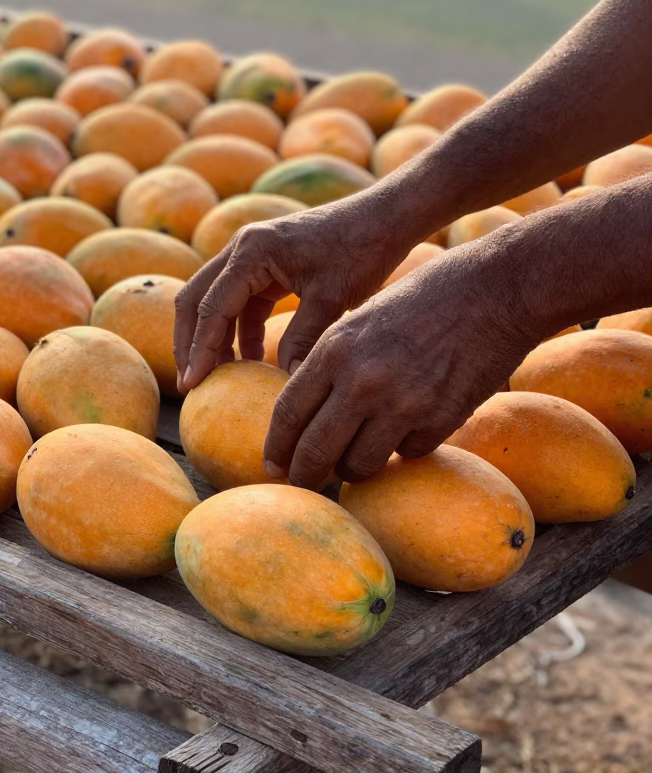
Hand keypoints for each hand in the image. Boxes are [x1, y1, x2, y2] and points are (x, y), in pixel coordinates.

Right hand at [175, 194, 407, 390]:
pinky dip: (241, 330)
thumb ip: (302, 340)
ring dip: (213, 338)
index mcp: (251, 252)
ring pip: (214, 300)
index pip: (211, 307)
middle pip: (195, 299)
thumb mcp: (331, 299)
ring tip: (218, 377)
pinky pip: (241, 301)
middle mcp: (242, 248)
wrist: (384, 218)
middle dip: (190, 342)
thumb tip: (285, 384)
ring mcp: (251, 255)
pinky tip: (252, 359)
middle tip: (191, 383)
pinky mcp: (266, 265)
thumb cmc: (360, 251)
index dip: (199, 349)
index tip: (193, 384)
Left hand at [263, 242, 540, 488]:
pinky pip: (407, 454)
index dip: (277, 445)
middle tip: (302, 483)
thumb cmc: (429, 296)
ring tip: (358, 459)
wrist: (498, 289)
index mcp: (335, 348)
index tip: (273, 463)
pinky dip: (404, 449)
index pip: (288, 412)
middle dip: (304, 475)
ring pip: (359, 465)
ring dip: (354, 468)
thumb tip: (313, 407)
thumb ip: (336, 360)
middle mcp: (362, 381)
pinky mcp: (440, 421)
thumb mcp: (364, 317)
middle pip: (315, 451)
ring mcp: (402, 404)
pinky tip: (411, 427)